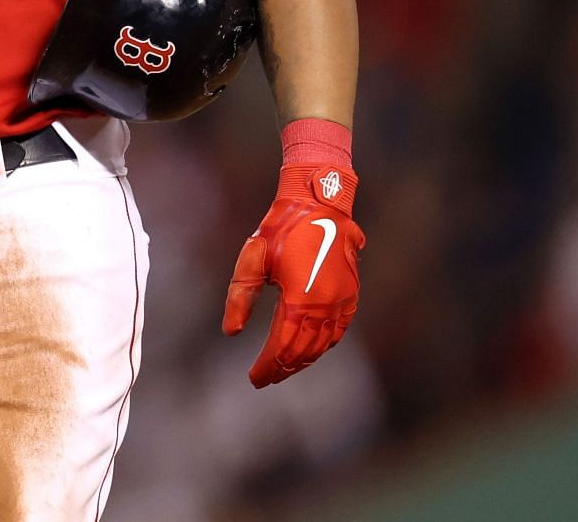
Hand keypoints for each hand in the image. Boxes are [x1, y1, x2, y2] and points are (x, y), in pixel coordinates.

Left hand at [222, 164, 364, 386]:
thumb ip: (240, 298)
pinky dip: (323, 345)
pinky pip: (338, 331)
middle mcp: (326, 305)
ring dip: (303, 360)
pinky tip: (311, 350)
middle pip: (304, 351)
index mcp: (300, 299)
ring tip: (283, 369)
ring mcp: (342, 301)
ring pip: (323, 344)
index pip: (283, 346)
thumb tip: (231, 332)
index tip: (253, 379)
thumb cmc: (280, 229)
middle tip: (264, 378)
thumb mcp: (252, 259)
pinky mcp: (351, 295)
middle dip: (283, 368)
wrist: (318, 204)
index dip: (267, 366)